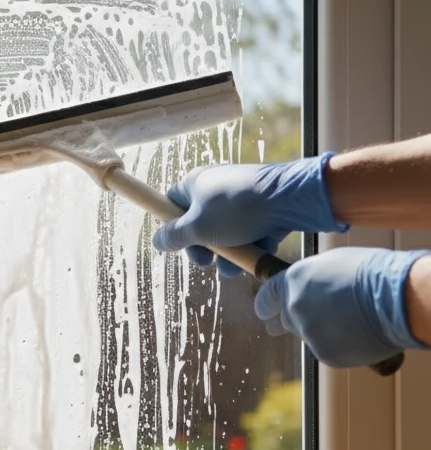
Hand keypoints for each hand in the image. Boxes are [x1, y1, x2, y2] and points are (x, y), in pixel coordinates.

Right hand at [151, 154, 346, 276]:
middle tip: (206, 261)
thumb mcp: (198, 227)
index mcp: (195, 183)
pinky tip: (256, 255)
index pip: (172, 204)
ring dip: (227, 254)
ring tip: (233, 266)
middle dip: (203, 248)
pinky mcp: (264, 211)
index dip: (172, 226)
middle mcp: (217, 188)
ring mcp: (242, 200)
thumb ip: (174, 236)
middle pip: (199, 224)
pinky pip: (249, 233)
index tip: (179, 243)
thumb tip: (156, 240)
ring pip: (226, 233)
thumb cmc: (238, 210)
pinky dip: (250, 246)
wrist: (292, 199)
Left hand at [254, 247, 428, 367]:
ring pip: (311, 336)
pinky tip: (360, 335)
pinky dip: (342, 346)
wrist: (395, 297)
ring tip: (352, 322)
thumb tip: (310, 291)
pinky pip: (329, 351)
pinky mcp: (325, 353)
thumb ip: (312, 280)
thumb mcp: (334, 264)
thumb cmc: (373, 273)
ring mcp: (308, 332)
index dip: (265, 305)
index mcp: (294, 280)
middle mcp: (294, 307)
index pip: (268, 296)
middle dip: (289, 322)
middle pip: (288, 319)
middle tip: (295, 324)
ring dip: (324, 331)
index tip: (264, 313)